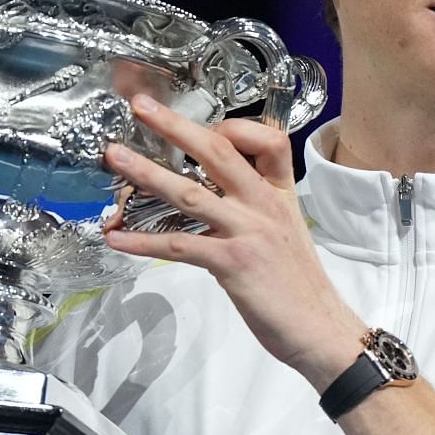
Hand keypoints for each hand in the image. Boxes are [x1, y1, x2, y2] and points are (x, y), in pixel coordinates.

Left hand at [101, 95, 364, 390]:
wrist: (319, 329)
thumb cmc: (299, 285)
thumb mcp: (286, 231)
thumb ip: (254, 208)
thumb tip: (214, 201)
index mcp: (280, 193)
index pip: (267, 138)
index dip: (234, 126)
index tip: (205, 127)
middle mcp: (264, 204)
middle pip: (218, 151)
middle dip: (175, 125)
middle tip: (140, 105)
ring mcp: (248, 231)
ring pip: (190, 192)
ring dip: (146, 173)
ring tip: (115, 157)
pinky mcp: (232, 263)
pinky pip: (179, 246)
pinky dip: (143, 243)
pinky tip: (116, 239)